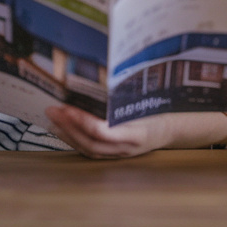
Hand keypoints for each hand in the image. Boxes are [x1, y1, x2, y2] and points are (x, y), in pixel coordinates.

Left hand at [43, 105, 226, 158]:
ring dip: (67, 134)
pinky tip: (63, 129)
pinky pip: (90, 150)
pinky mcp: (113, 153)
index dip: (83, 122)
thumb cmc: (160, 109)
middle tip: (53, 110)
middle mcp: (126, 148)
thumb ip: (127, 92)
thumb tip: (105, 73)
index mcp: (136, 133)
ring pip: (88, 148)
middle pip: (90, 142)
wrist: (173, 127)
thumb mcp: (148, 99)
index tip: (68, 109)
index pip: (103, 132)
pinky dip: (74, 140)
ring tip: (53, 119)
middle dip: (68, 126)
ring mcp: (119, 153)